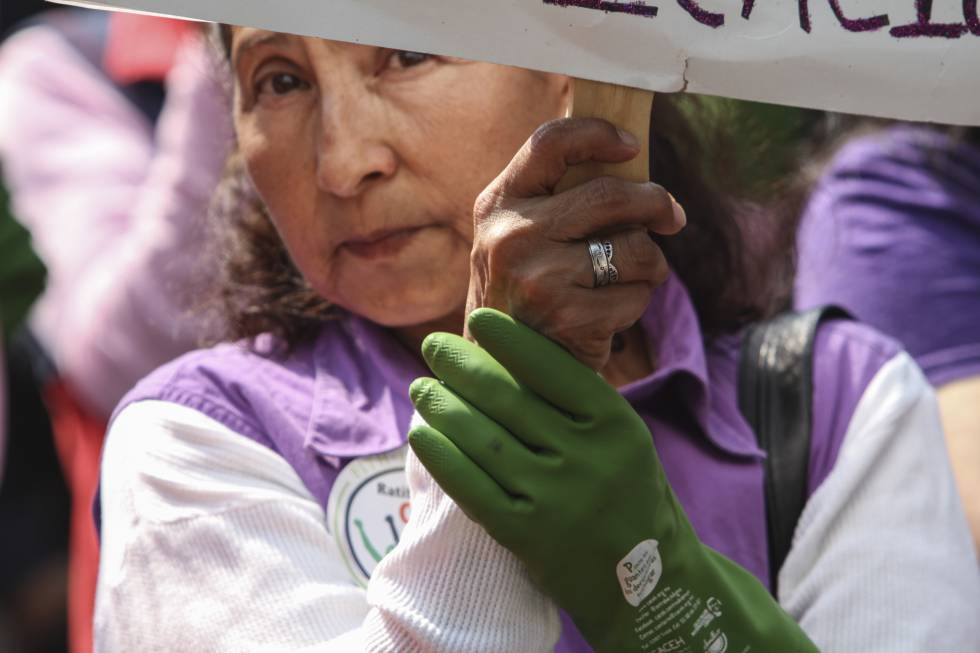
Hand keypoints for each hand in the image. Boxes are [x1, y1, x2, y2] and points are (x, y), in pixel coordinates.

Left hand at [409, 309, 817, 652]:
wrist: (647, 583)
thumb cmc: (625, 494)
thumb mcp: (621, 440)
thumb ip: (576, 404)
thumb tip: (506, 353)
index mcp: (616, 424)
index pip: (554, 369)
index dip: (511, 340)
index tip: (477, 319)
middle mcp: (588, 458)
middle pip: (509, 400)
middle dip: (461, 366)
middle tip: (432, 346)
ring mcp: (556, 499)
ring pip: (483, 440)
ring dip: (442, 407)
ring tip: (421, 388)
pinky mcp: (526, 535)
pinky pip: (471, 487)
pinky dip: (440, 456)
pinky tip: (421, 433)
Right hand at [466, 118, 684, 370]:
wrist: (500, 371)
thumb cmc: (522, 294)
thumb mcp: (518, 238)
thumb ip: (557, 200)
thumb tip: (634, 168)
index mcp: (498, 204)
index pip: (550, 144)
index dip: (597, 135)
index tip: (631, 145)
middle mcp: (512, 236)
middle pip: (610, 195)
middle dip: (655, 204)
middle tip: (671, 217)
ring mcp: (538, 277)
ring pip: (634, 248)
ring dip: (649, 265)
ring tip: (629, 279)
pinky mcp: (566, 317)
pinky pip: (634, 296)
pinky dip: (635, 304)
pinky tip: (608, 315)